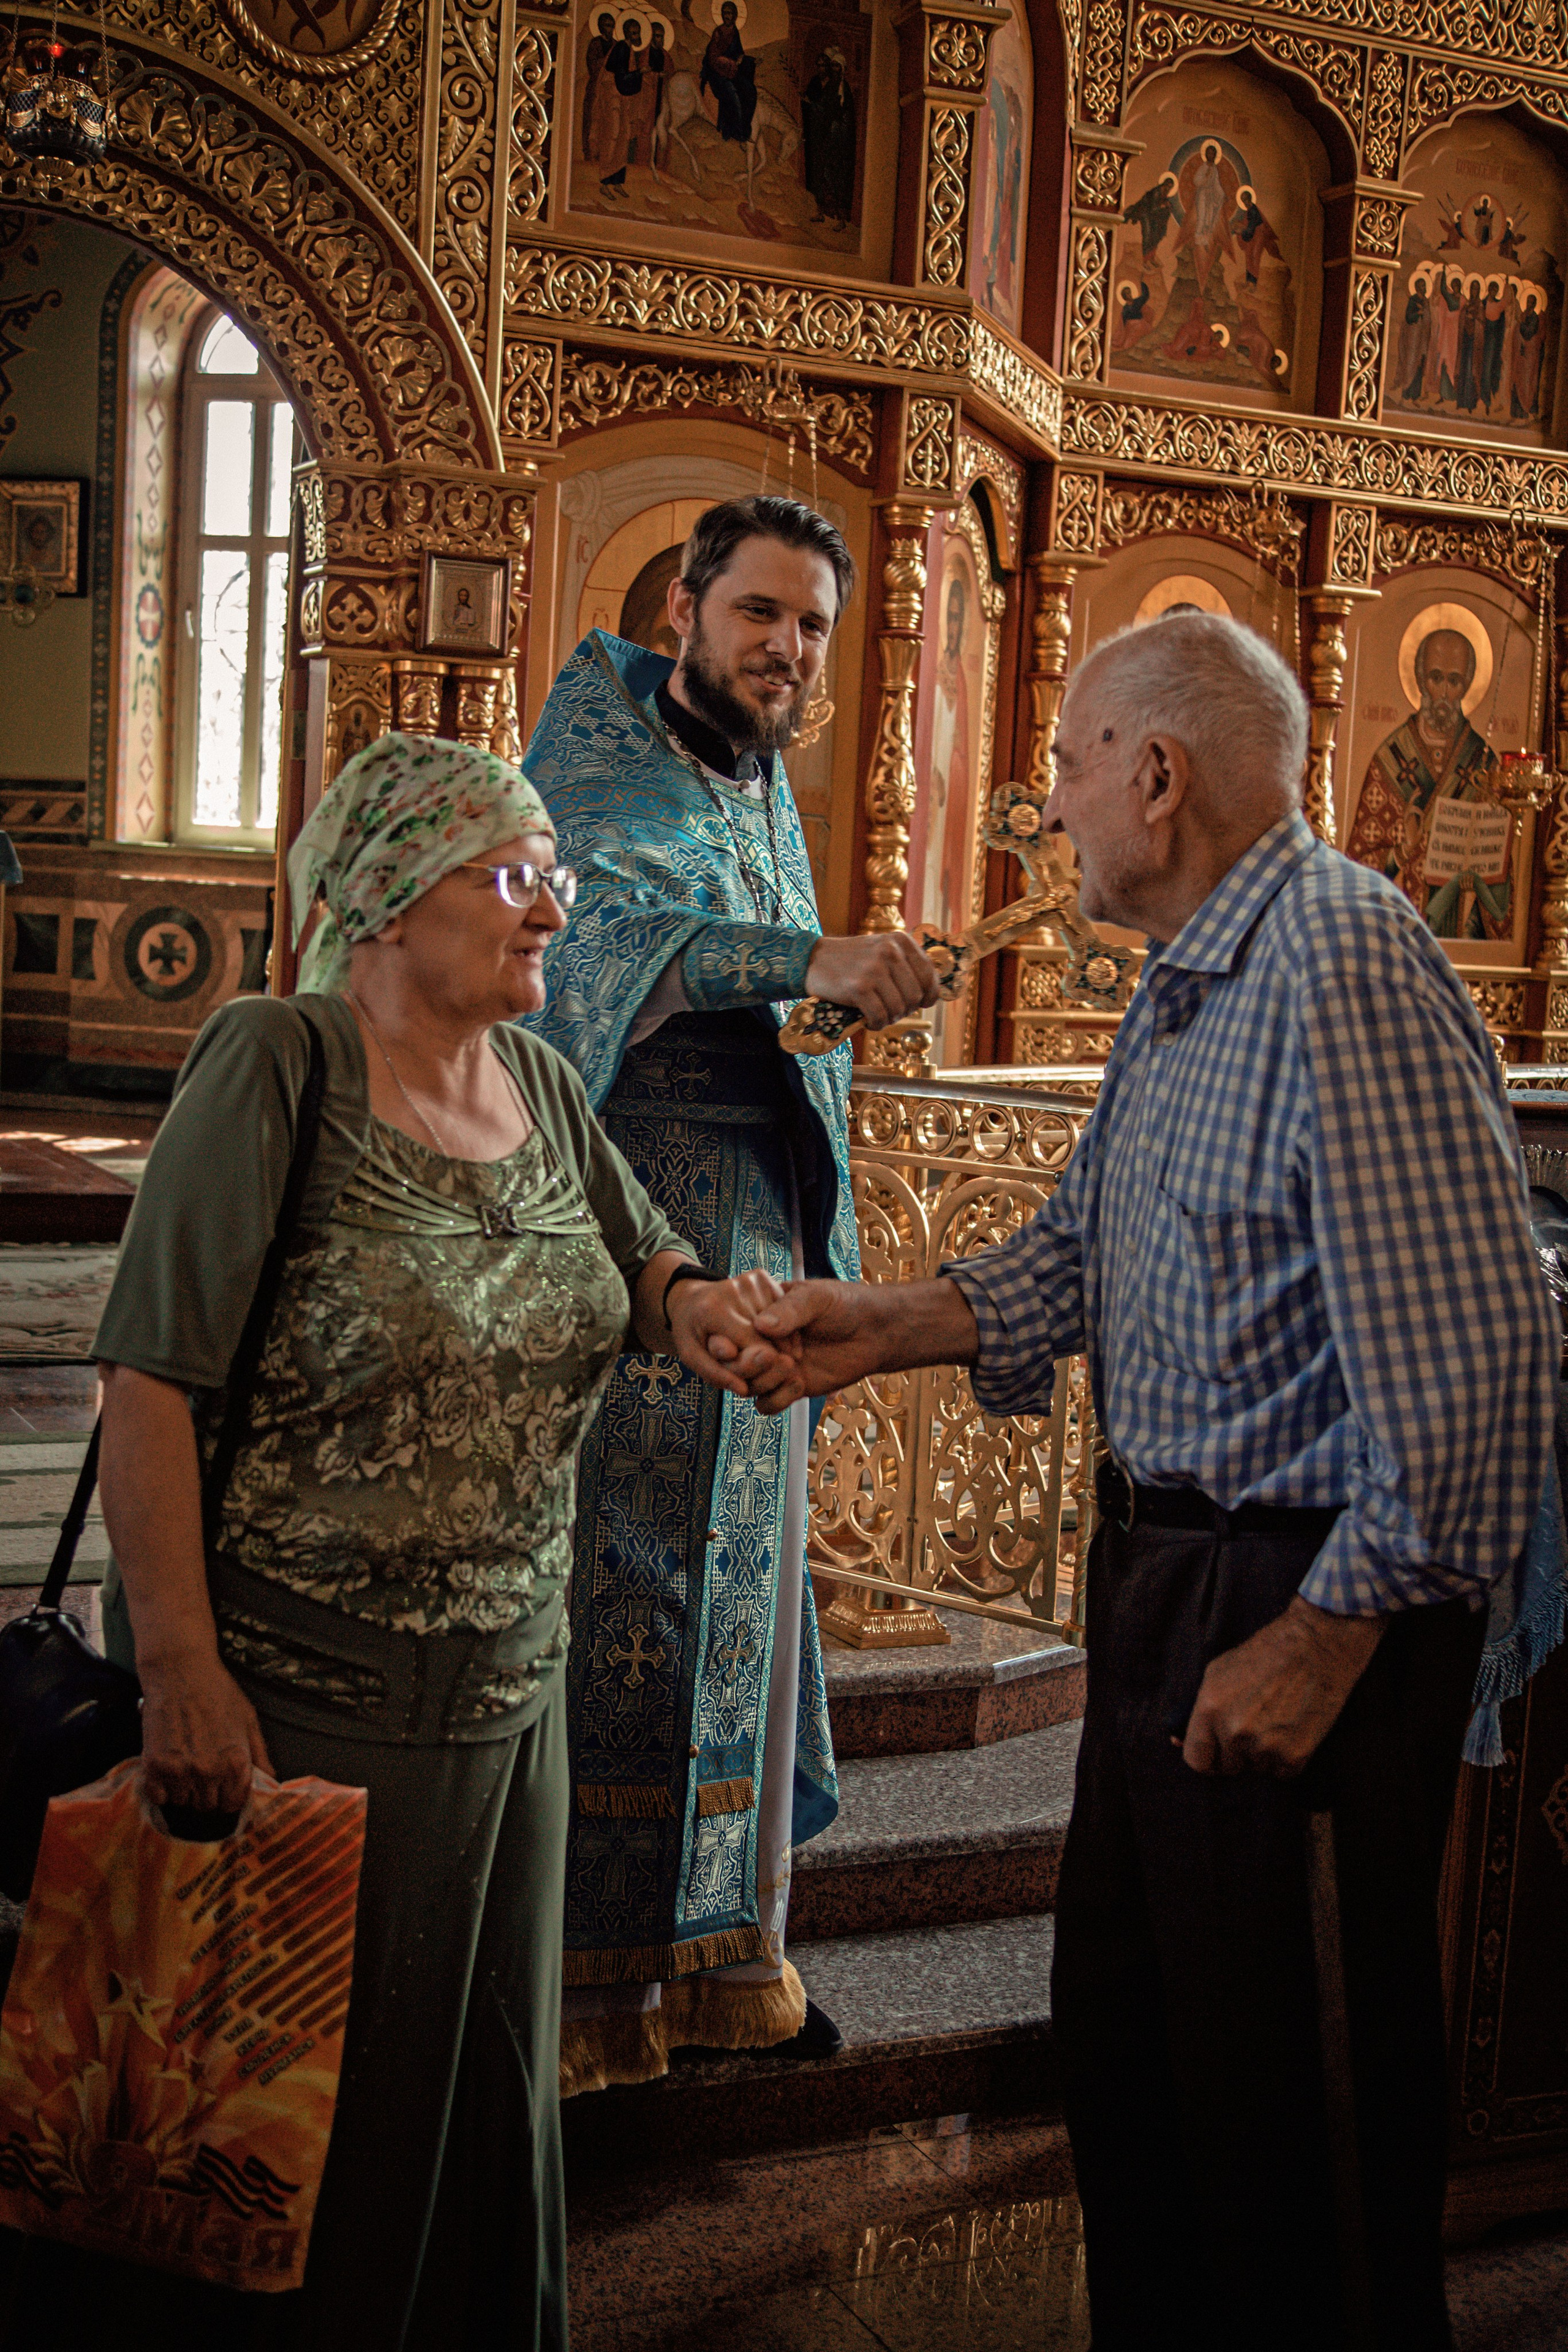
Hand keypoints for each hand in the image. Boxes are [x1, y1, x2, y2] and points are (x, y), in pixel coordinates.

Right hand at [139, 1647, 273, 1815]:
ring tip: (186, 1762)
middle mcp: (209, 1771)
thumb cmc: (218, 1691)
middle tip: (203, 1770)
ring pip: (183, 1803)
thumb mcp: (248, 1720)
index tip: (223, 1789)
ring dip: (184, 1790)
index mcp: (236, 1763)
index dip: (228, 1798)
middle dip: (207, 1794)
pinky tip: (168, 1766)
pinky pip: (158, 1796)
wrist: (180, 1670)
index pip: (233, 1805)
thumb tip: (270, 1782)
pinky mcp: (153, 1765)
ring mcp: (179, 1770)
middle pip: (207, 1807)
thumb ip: (259, 1756)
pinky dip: (162, 1787)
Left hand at [667, 1268, 800, 1397]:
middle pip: (770, 1337)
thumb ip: (715, 1374)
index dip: (758, 1367)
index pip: (755, 1347)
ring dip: (776, 1344)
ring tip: (756, 1346)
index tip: (752, 1377)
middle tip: (751, 1361)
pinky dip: (779, 1328)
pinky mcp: (762, 1277)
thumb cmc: (691, 1331)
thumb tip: (743, 1390)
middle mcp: (735, 1289)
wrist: (690, 1298)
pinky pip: (782, 1312)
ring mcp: (751, 1280)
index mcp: (714, 1310)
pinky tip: (765, 1334)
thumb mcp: (691, 1356)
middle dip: (766, 1357)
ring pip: (781, 1325)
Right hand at [743, 1279, 890, 1413]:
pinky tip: (800, 1383)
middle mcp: (763, 1343)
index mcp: (762, 1313)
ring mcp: (776, 1367)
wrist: (876, 1331)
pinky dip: (777, 1399)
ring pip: (748, 1385)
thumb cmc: (846, 1305)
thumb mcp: (817, 1297)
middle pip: (734, 1362)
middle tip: (767, 1356)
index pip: (731, 1330)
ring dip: (764, 1381)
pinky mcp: (791, 1388)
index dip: (729, 1338)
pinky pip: (767, 1404)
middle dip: (745, 1364)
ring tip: (792, 1366)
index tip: (733, 1344)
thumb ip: (790, 1309)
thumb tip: (760, 1325)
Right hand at [804, 933, 942, 1031]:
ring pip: (898, 1008)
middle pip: (915, 996)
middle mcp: (890, 951)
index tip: (919, 1004)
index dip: (928, 996)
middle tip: (891, 1010)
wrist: (813, 960)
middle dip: (905, 1010)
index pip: (929, 976)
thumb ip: (906, 965)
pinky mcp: (858, 987)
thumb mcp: (883, 949)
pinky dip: (877, 1024)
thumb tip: (930, 995)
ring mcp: (874, 969)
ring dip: (890, 1018)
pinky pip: (880, 1016)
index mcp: (900, 941)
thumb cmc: (852, 961)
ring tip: (879, 1015)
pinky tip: (869, 1021)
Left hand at [1180, 1597, 1383, 1778]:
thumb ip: (1198, 1709)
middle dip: (1238, 1753)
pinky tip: (1293, 1729)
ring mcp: (1264, 1746)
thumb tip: (1178, 1741)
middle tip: (1256, 1724)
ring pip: (1257, 1769)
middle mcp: (1234, 1731)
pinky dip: (1288, 1757)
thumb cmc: (1265, 1655)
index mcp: (1210, 1709)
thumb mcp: (1218, 1672)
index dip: (1207, 1758)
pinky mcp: (1294, 1755)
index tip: (1217, 1754)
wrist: (1315, 1646)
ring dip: (1265, 1753)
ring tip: (1277, 1720)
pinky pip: (1283, 1773)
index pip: (1196, 1760)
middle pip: (1229, 1767)